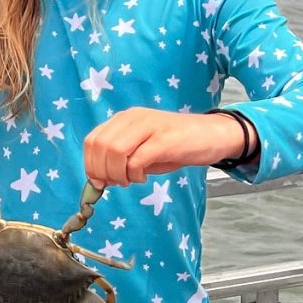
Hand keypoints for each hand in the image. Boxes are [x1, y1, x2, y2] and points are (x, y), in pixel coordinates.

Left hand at [83, 107, 251, 187]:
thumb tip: (100, 179)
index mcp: (124, 119)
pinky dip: (134, 174)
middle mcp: (133, 118)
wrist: (212, 135)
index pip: (92, 140)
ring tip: (130, 180)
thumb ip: (120, 160)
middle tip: (116, 183)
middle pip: (100, 146)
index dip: (90, 164)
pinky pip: (137, 159)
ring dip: (117, 173)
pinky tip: (143, 177)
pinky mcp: (164, 139)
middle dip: (101, 171)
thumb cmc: (175, 146)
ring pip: (115, 151)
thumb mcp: (142, 150)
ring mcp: (149, 126)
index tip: (98, 181)